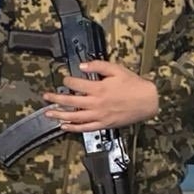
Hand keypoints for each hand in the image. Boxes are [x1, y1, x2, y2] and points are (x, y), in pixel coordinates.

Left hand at [43, 60, 158, 131]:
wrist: (148, 101)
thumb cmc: (134, 85)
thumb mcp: (117, 69)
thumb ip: (98, 65)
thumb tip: (82, 65)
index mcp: (99, 88)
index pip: (76, 84)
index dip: (68, 81)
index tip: (64, 79)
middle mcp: (97, 103)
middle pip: (71, 102)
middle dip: (56, 99)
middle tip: (45, 97)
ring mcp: (99, 115)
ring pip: (75, 117)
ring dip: (60, 115)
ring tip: (48, 113)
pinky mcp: (103, 124)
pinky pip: (85, 128)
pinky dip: (73, 128)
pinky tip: (64, 126)